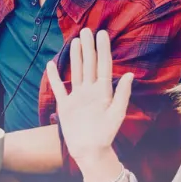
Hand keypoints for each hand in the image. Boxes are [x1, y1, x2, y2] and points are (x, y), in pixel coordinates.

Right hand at [46, 28, 133, 171]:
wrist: (90, 150)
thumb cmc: (106, 134)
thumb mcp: (117, 114)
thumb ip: (122, 94)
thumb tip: (129, 74)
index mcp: (103, 91)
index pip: (104, 65)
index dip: (103, 49)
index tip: (102, 34)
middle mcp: (90, 91)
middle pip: (89, 64)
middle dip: (89, 47)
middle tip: (87, 30)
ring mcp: (77, 97)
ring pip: (76, 72)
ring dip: (75, 57)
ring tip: (75, 41)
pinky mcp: (66, 106)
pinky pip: (59, 88)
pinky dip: (55, 77)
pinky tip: (52, 65)